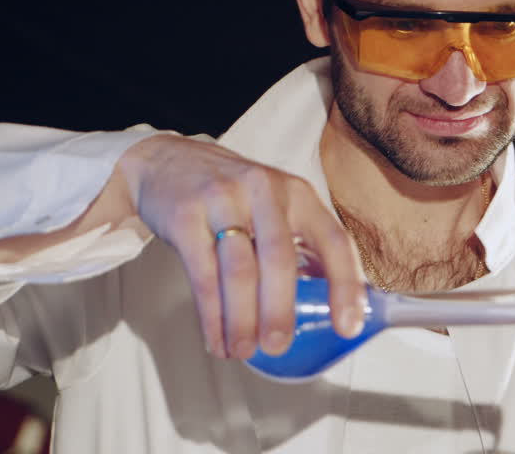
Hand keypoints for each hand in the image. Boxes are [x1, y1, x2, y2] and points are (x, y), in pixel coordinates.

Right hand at [116, 133, 365, 358]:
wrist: (167, 162)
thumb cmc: (233, 196)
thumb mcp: (276, 207)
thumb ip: (305, 247)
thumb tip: (336, 304)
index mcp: (298, 194)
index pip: (334, 240)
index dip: (345, 285)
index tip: (348, 326)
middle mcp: (265, 191)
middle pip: (279, 257)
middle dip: (280, 309)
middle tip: (278, 346)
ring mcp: (223, 199)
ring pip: (239, 269)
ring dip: (242, 318)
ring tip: (243, 351)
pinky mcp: (186, 214)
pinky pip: (202, 273)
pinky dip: (211, 314)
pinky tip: (216, 339)